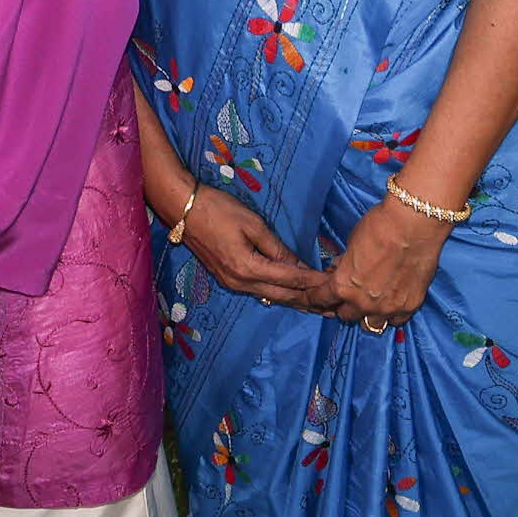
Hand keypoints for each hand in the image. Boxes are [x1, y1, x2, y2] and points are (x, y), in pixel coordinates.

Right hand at [182, 187, 334, 310]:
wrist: (183, 209)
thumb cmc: (218, 209)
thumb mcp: (253, 224)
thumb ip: (276, 247)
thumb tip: (298, 265)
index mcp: (248, 268)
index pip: (289, 279)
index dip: (313, 282)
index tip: (334, 284)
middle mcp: (240, 283)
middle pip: (282, 296)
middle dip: (308, 301)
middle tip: (333, 306)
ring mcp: (232, 284)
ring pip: (271, 297)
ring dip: (295, 301)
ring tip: (318, 308)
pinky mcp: (228, 280)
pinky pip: (259, 292)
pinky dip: (279, 294)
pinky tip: (291, 296)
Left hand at [328, 192, 449, 326]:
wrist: (414, 224)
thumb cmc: (380, 226)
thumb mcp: (352, 242)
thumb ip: (346, 262)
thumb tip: (343, 267)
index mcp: (343, 286)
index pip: (322, 299)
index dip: (316, 297)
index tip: (316, 296)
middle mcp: (363, 303)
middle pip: (346, 315)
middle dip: (345, 305)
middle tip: (350, 296)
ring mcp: (388, 308)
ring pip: (371, 324)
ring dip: (368, 314)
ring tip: (372, 303)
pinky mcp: (410, 306)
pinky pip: (396, 320)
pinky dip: (392, 314)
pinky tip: (393, 303)